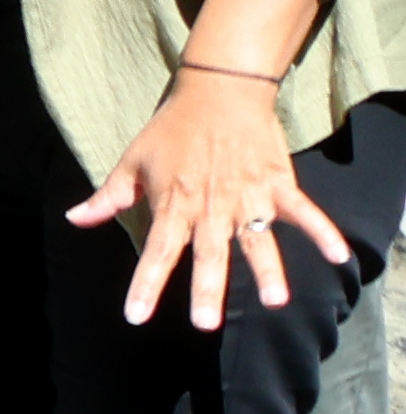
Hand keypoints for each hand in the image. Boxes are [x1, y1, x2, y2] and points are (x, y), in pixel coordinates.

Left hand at [83, 62, 354, 330]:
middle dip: (207, 289)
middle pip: (208, 254)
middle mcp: (211, 207)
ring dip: (267, 270)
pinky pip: (304, 212)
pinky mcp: (277, 184)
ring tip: (275, 302)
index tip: (136, 316)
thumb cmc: (171, 129)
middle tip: (205, 323)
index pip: (156, 251)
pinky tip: (339, 255)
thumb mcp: (132, 161)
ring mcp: (248, 197)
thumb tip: (74, 219)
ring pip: (257, 240)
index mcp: (174, 204)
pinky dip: (322, 232)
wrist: (218, 91)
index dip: (145, 284)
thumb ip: (107, 197)